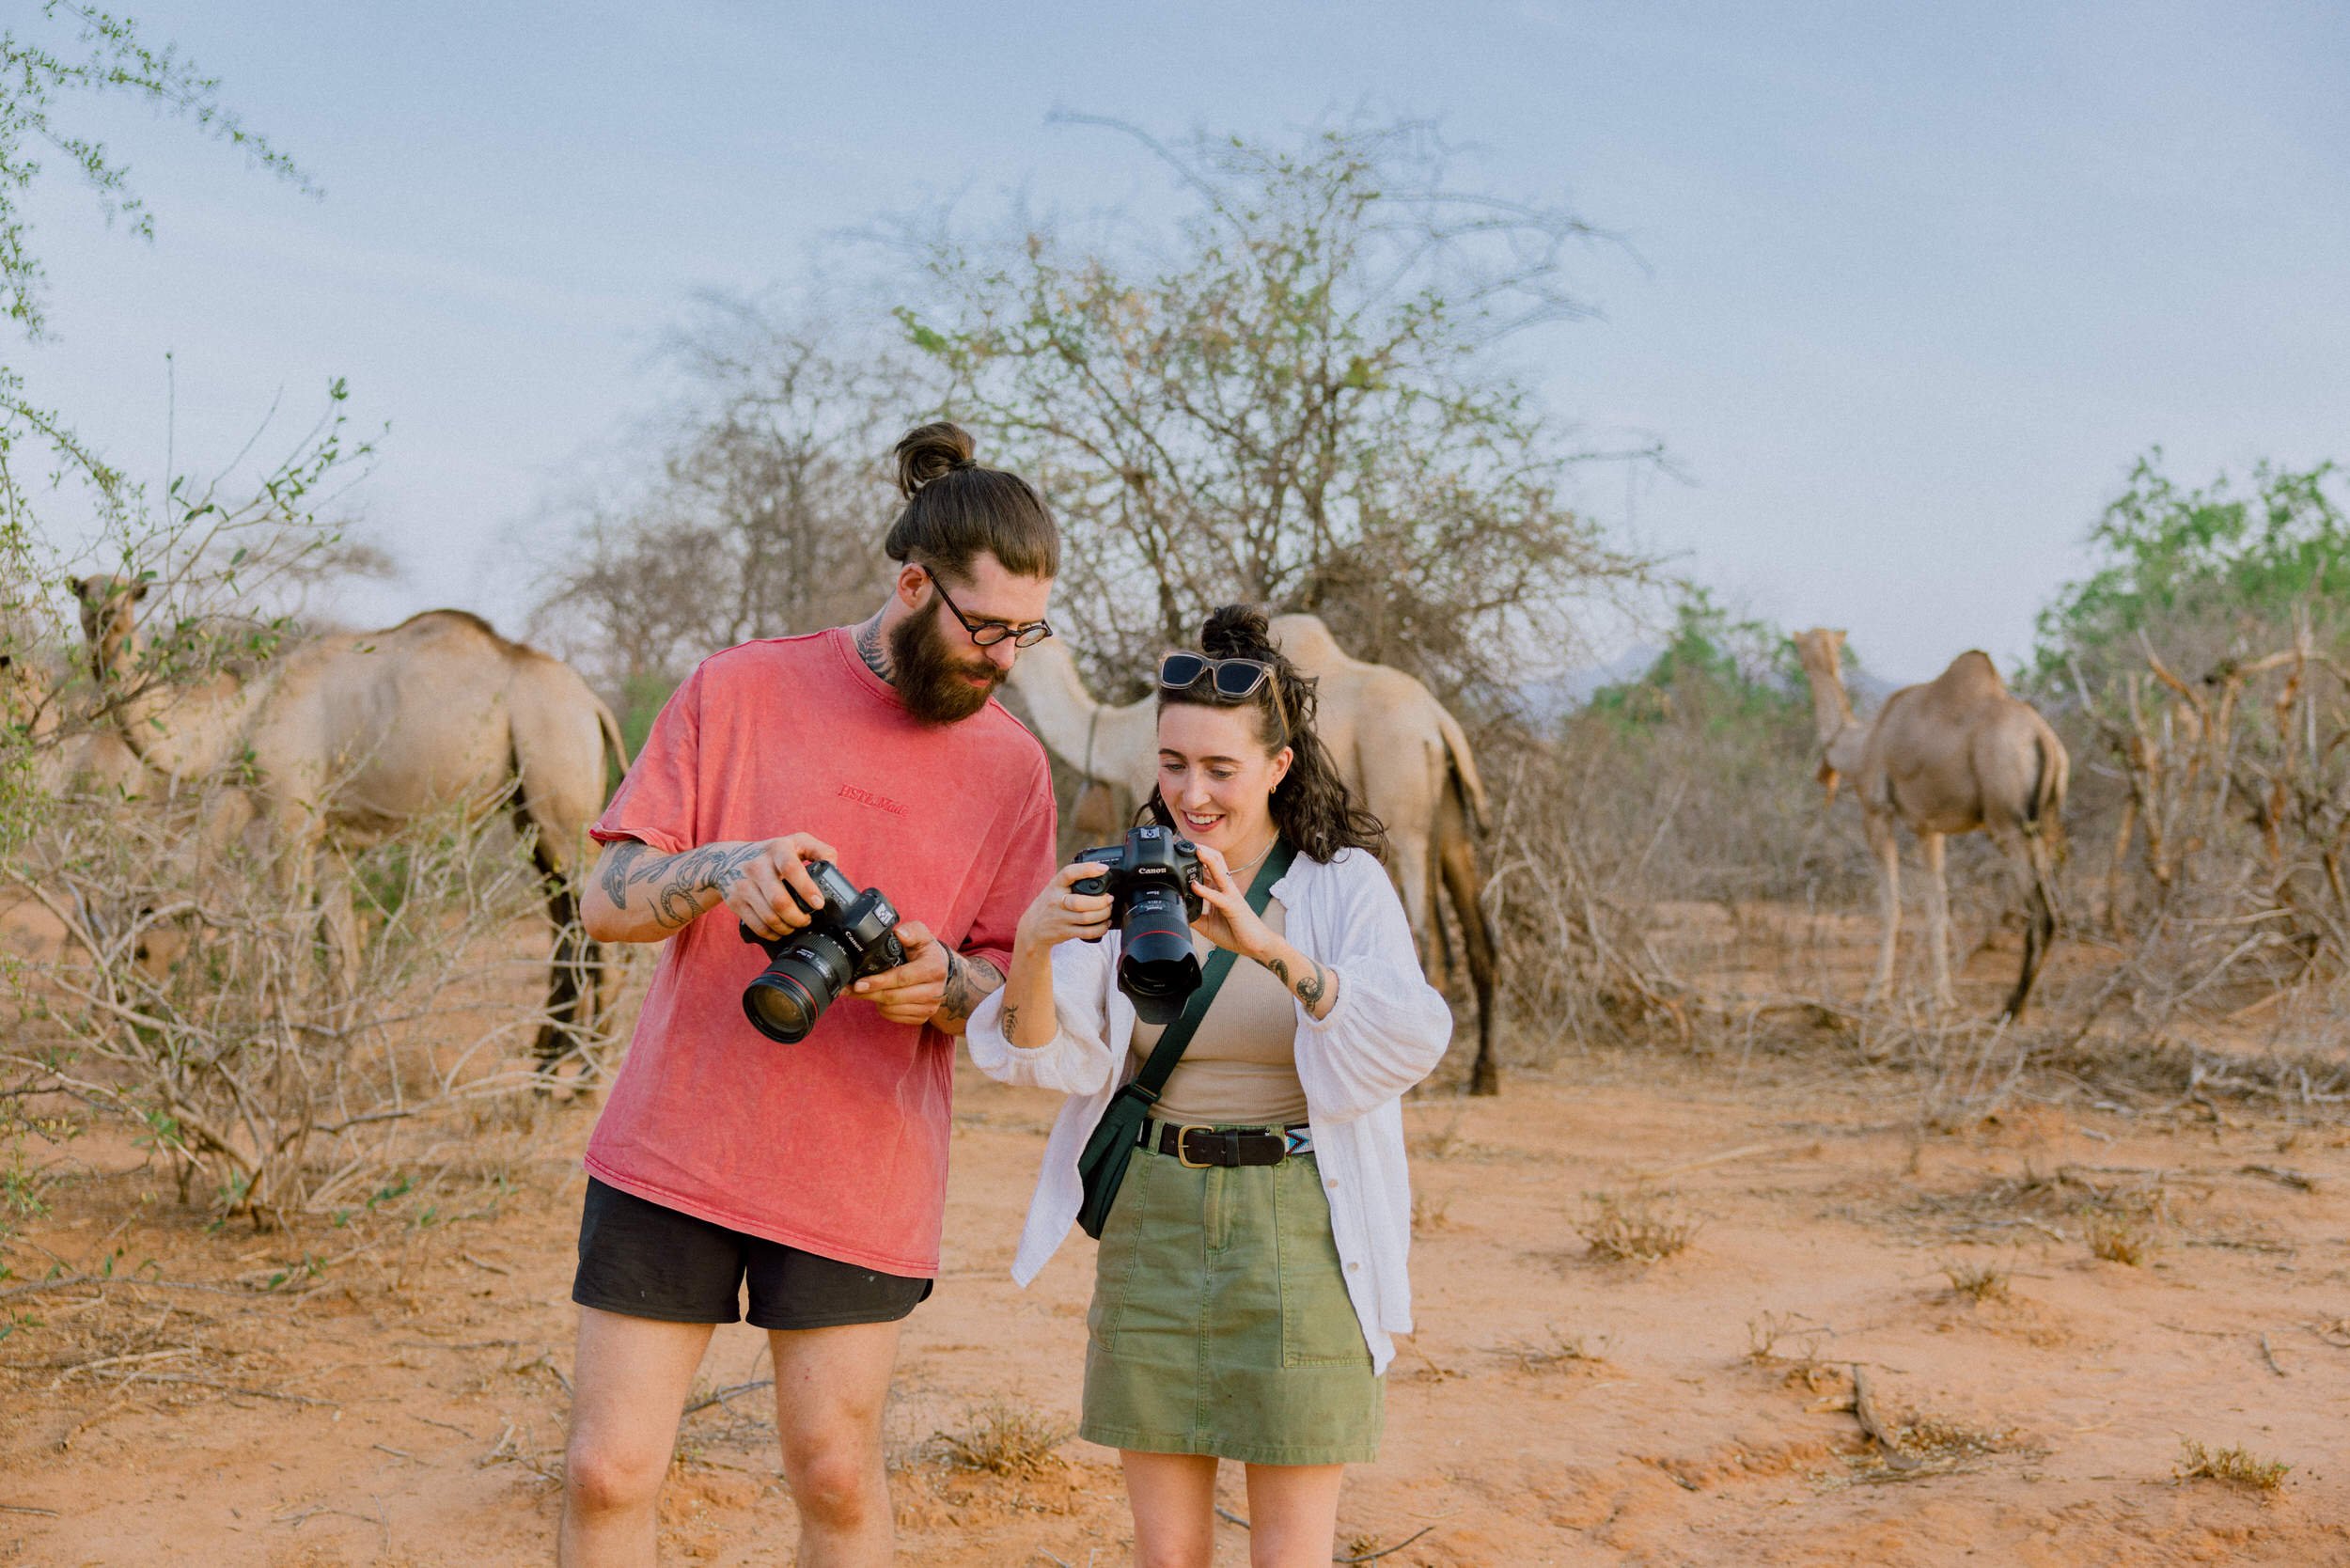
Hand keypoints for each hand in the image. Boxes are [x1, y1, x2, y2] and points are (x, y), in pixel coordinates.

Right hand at [725, 832, 838, 940]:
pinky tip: (779, 930)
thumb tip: (835, 870)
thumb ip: (821, 851)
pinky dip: (771, 933)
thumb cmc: (772, 854)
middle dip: (798, 917)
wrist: (728, 859)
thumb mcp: (797, 842)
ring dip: (786, 927)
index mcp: (777, 849)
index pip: (792, 869)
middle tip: (807, 920)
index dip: (807, 889)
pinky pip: (756, 925)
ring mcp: (743, 884)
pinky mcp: (734, 901)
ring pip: (768, 917)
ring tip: (795, 925)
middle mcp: (757, 866)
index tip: (818, 904)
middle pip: (779, 901)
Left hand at [853, 920, 948, 1025]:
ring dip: (874, 1000)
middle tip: (851, 988)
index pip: (901, 978)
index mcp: (934, 969)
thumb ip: (911, 931)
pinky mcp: (923, 1017)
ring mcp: (930, 1006)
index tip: (859, 983)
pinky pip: (895, 1017)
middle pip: (893, 997)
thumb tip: (900, 934)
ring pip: (892, 1009)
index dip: (878, 981)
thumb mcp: (921, 935)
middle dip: (869, 993)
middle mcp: (935, 991)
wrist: (940, 970)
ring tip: (865, 990)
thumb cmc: (926, 952)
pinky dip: (883, 1009)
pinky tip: (880, 997)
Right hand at [1017, 861, 1114, 948]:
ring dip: (1103, 914)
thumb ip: (1072, 882)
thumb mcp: (1055, 888)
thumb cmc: (1049, 904)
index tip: (1103, 869)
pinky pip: (1087, 932)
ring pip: (1087, 918)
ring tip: (1108, 910)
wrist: (1032, 928)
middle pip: (1081, 902)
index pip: (1068, 873)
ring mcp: (1060, 918)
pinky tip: (1104, 924)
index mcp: (1055, 885)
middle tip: (1109, 898)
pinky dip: (1100, 928)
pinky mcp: (1065, 932)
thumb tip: (1101, 873)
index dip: (1087, 869)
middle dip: (1101, 901)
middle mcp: (1056, 901)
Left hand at [1189, 843, 1273, 959]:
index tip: (1181, 850)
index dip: (1196, 858)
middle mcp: (1226, 888)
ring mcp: (1231, 895)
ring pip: (1219, 871)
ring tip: (1194, 850)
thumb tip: (1178, 913)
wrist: (1256, 945)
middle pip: (1215, 861)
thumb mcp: (1208, 925)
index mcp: (1220, 890)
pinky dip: (1205, 890)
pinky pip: (1218, 896)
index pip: (1207, 868)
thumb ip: (1195, 917)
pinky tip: (1194, 886)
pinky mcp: (1233, 907)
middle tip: (1184, 841)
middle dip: (1201, 850)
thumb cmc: (1236, 933)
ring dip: (1206, 860)